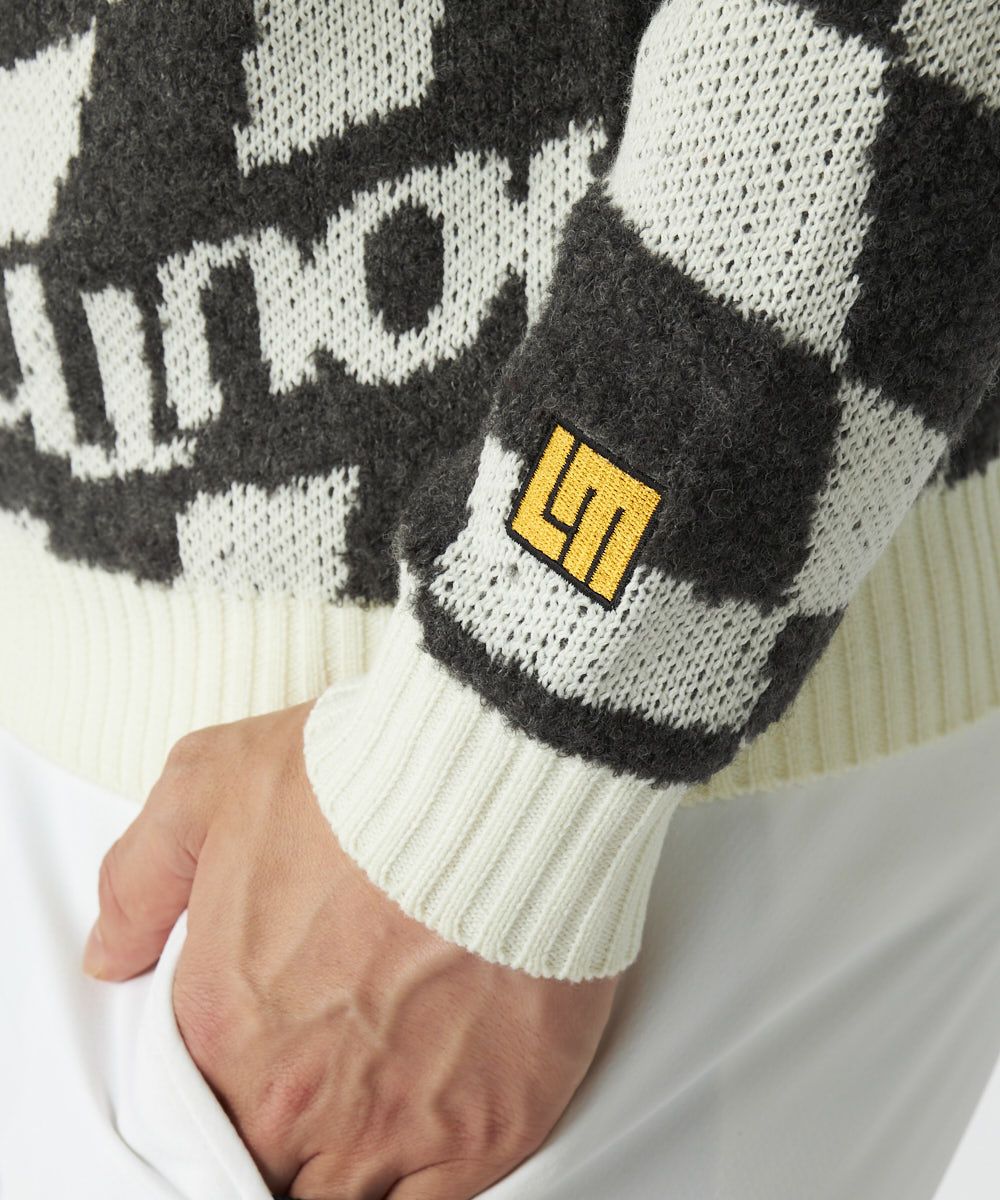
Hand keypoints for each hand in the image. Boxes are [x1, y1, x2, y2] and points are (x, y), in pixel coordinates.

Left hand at [83, 704, 616, 1197]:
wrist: (501, 782)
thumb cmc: (365, 776)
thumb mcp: (210, 782)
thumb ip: (140, 878)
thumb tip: (109, 955)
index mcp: (223, 1024)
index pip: (198, 1110)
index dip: (230, 1086)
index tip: (267, 1058)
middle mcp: (296, 1096)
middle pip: (268, 1163)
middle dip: (287, 1130)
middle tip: (327, 1077)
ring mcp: (392, 1125)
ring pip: (340, 1197)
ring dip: (346, 1164)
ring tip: (377, 1106)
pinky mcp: (486, 1131)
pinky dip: (415, 1192)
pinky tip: (421, 1150)